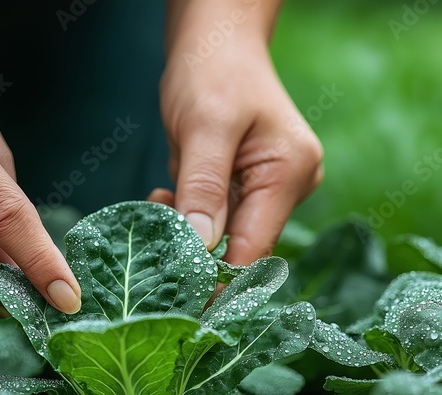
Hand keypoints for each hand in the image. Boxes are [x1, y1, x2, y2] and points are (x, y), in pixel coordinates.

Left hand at [151, 21, 322, 264]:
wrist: (216, 41)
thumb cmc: (213, 71)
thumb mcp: (204, 126)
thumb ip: (203, 187)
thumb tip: (199, 247)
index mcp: (289, 172)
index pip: (253, 249)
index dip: (218, 282)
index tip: (181, 307)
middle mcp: (288, 185)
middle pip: (240, 247)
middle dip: (195, 255)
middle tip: (152, 250)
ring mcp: (269, 187)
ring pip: (223, 235)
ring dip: (186, 232)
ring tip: (158, 204)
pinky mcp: (247, 186)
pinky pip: (215, 217)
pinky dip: (187, 215)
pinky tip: (166, 197)